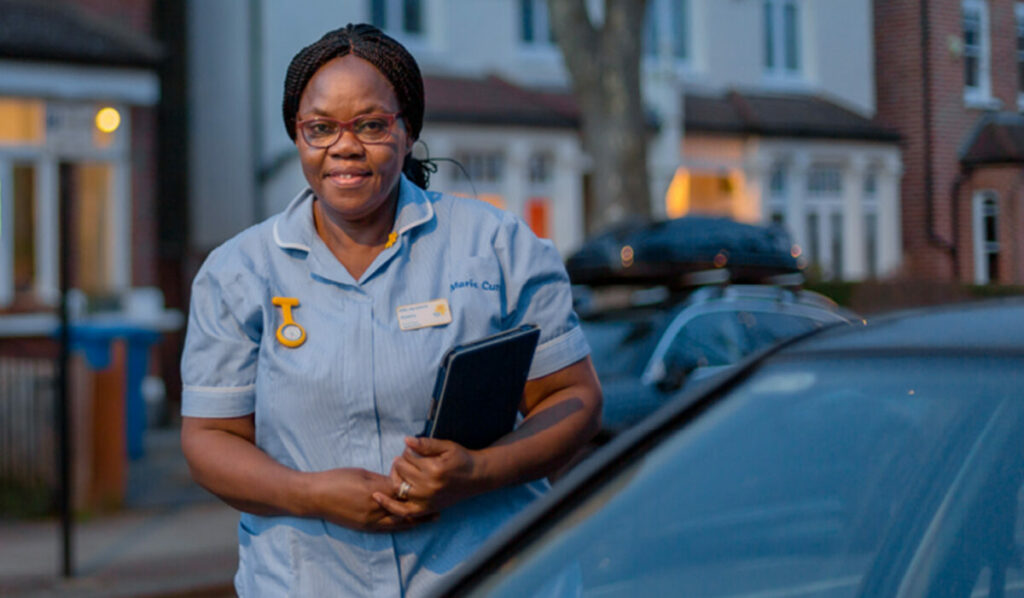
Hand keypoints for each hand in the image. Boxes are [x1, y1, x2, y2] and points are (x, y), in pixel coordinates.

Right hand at [307, 467, 436, 531]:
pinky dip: (401, 527)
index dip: (416, 487)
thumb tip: (399, 481)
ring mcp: (369, 521)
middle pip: (405, 509)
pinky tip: (410, 525)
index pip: (402, 490)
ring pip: (399, 522)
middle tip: (440, 504)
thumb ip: (382, 479)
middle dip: (423, 508)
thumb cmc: (336, 479)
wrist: (314, 496)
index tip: (430, 482)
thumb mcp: (362, 473)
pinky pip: (387, 530)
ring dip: (416, 520)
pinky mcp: (364, 527)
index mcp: (374, 490)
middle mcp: (374, 508)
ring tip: (432, 518)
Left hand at [373, 436, 479, 517]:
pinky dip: (389, 505)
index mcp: (434, 470)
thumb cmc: (461, 459)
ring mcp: (427, 500)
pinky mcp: (427, 509)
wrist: (476, 478)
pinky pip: (403, 511)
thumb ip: (426, 444)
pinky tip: (377, 497)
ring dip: (395, 477)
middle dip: (401, 462)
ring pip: (399, 488)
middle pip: (402, 471)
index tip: (413, 450)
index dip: (408, 451)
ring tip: (398, 470)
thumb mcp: (447, 446)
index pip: (408, 457)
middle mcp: (429, 487)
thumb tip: (406, 441)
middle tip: (406, 459)